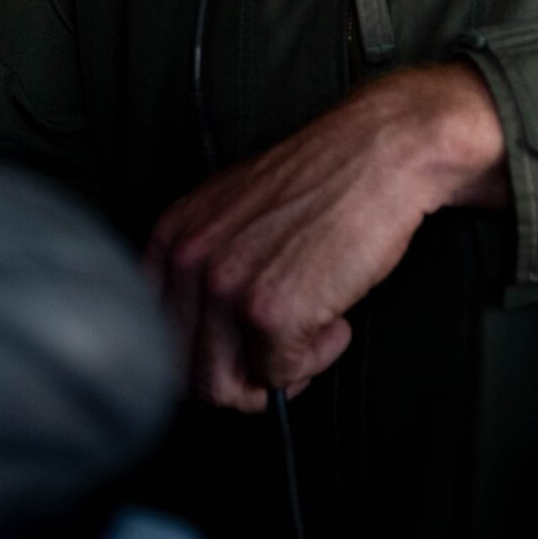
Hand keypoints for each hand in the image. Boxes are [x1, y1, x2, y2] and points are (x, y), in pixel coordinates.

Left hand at [146, 60, 507, 411]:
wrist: (383, 150)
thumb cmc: (327, 178)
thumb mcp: (239, 210)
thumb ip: (207, 266)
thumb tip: (203, 342)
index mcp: (174, 234)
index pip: (154, 338)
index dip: (203, 355)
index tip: (238, 349)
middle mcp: (190, 259)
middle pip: (187, 373)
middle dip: (241, 375)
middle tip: (282, 348)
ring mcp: (227, 287)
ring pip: (225, 388)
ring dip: (276, 372)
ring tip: (310, 330)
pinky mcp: (272, 313)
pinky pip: (281, 380)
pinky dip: (316, 360)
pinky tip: (335, 320)